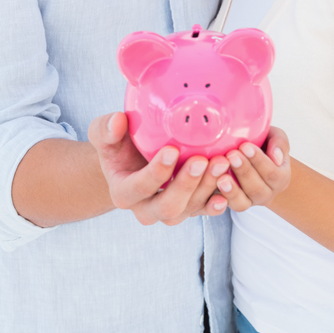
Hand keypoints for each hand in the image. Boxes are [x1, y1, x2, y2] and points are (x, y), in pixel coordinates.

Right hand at [88, 112, 234, 226]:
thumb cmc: (119, 143)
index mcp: (123, 192)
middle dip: (187, 184)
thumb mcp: (105, 133)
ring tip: (221, 163)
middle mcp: (146, 208)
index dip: (156, 172)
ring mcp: (170, 211)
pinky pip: (205, 211)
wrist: (132, 160)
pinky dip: (217, 203)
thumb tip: (117, 121)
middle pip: (167, 206)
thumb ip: (106, 128)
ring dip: (207, 189)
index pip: (139, 187)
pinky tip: (227, 191)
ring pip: (189, 209)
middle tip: (203, 160)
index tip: (172, 150)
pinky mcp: (190, 208)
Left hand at [212, 126, 290, 211]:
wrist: (249, 155)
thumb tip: (277, 157)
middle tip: (231, 155)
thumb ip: (279, 143)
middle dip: (243, 171)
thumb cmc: (263, 143)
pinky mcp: (235, 204)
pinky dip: (222, 197)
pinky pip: (229, 206)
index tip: (245, 146)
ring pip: (243, 202)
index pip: (273, 173)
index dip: (259, 161)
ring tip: (221, 176)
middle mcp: (268, 193)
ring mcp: (251, 201)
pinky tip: (214, 185)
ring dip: (232, 189)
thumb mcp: (274, 137)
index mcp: (281, 178)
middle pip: (257, 189)